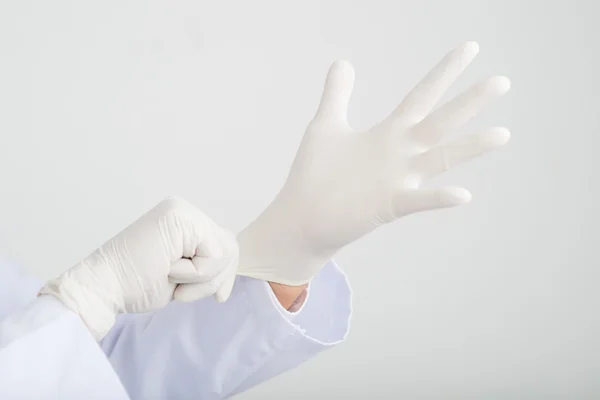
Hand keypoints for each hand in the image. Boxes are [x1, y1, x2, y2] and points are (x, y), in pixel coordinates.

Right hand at [40, 196, 238, 339]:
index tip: (217, 296)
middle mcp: (185, 211)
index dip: (225, 274)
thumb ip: (207, 262)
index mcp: (185, 221)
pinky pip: (212, 255)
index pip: (225, 245)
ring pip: (224, 252)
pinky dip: (195, 275)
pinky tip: (167, 270)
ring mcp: (182, 211)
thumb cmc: (137, 285)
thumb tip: (230, 269)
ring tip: (171, 278)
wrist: (104, 288)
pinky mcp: (180, 218)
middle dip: (218, 277)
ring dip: (202, 279)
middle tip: (184, 290)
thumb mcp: (184, 275)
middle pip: (230, 246)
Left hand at [237, 42, 509, 284]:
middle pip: (440, 122)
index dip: (445, 73)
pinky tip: (462, 195)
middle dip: (469, 102)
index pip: (422, 97)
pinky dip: (438, 198)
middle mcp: (399, 154)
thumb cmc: (314, 175)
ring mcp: (396, 181)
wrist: (303, 219)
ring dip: (470, 148)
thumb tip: (342, 62)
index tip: (470, 48)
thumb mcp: (326, 126)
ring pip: (439, 160)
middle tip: (503, 81)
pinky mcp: (386, 206)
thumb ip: (337, 94)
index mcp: (388, 134)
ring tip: (503, 133)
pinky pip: (417, 202)